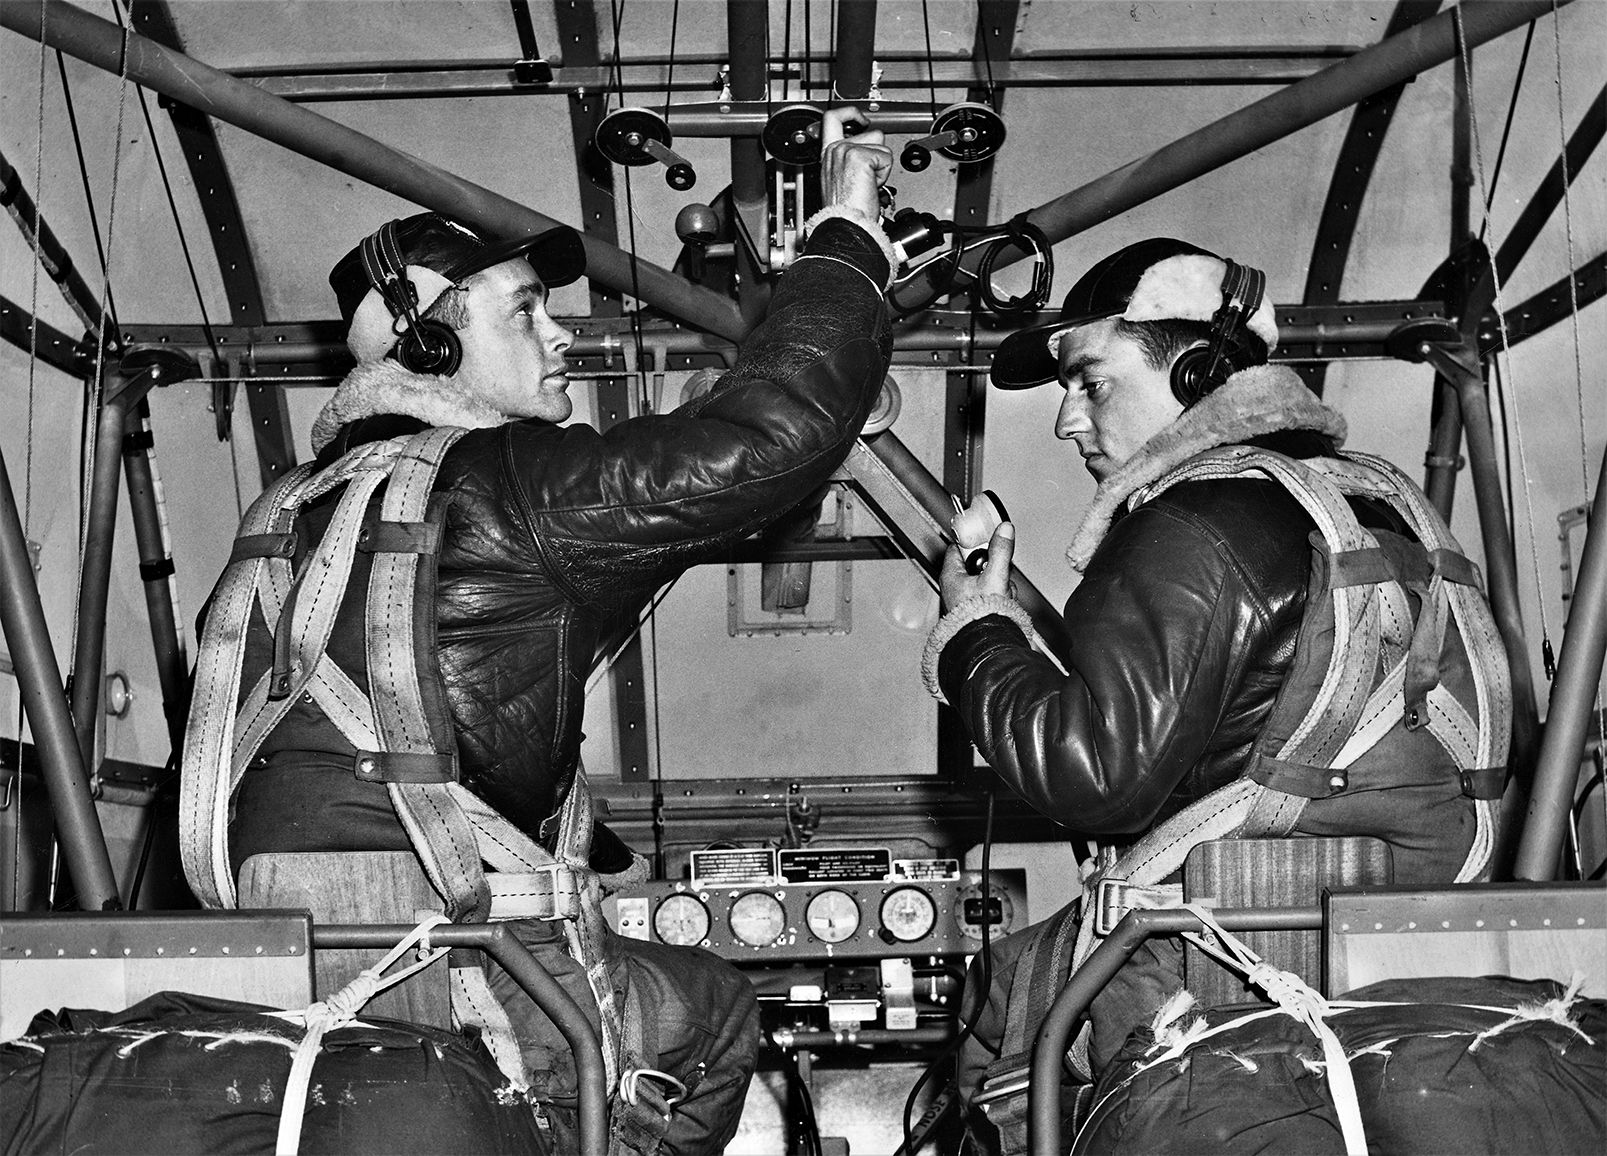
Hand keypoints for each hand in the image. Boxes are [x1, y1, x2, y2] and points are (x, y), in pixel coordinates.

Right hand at [819, 106, 891, 223]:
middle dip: (878, 151)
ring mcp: (847, 150)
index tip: (862, 119)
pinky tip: (871, 186)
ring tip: (868, 182)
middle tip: (872, 171)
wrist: (845, 223)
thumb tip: (868, 154)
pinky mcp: (860, 156)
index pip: (833, 118)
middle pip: (871, 131)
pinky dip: (884, 173)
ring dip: (881, 163)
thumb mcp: (842, 178)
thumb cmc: (845, 209)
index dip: (851, 113)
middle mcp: (835, 149)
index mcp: (828, 153)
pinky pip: (886, 157)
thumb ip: (850, 160)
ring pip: (881, 143)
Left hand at [940, 522, 1015, 611]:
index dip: (974, 541)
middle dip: (994, 566)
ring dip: (999, 582)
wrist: (986, 644)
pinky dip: (1000, 596)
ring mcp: (965, 600)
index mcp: (951, 576)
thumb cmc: (981, 616)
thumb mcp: (995, 577)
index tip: (986, 537)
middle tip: (1000, 571)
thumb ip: (1000, 551)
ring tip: (1001, 592)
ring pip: (987, 579)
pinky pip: (991, 594)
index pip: (958, 547)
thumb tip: (1004, 530)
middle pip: (977, 563)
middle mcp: (955, 588)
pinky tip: (1003, 603)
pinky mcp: (976, 610)